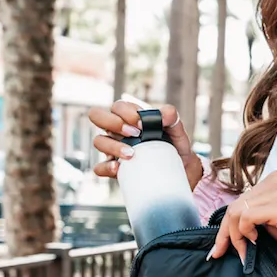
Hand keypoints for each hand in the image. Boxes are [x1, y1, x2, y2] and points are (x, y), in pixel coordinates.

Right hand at [87, 100, 203, 190]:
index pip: (117, 107)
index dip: (127, 113)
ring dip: (112, 146)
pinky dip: (106, 167)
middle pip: (97, 116)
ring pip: (98, 141)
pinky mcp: (114, 169)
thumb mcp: (176, 130)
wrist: (180, 170)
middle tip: (134, 133)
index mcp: (129, 118)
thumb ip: (171, 118)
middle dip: (112, 122)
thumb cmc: (174, 146)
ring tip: (131, 154)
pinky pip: (99, 167)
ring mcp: (112, 149)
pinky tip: (118, 168)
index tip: (143, 125)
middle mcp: (116, 131)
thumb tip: (164, 115)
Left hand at [207, 170, 276, 270]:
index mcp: (274, 181)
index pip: (239, 201)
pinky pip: (246, 217)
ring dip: (234, 236)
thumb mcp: (275, 224)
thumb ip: (254, 220)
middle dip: (225, 232)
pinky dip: (243, 233)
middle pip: (234, 205)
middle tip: (221, 253)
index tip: (220, 247)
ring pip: (236, 211)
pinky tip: (255, 242)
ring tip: (244, 251)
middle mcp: (275, 180)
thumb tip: (228, 230)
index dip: (226, 226)